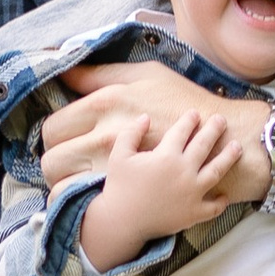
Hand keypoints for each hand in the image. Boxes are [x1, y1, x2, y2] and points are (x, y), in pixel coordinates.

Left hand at [42, 61, 272, 202]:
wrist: (223, 137)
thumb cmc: (183, 100)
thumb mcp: (144, 74)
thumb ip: (101, 74)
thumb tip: (65, 68)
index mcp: (105, 105)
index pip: (52, 128)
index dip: (51, 136)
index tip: (59, 139)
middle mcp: (106, 138)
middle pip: (51, 162)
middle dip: (51, 165)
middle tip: (63, 163)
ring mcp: (117, 170)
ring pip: (64, 189)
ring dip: (62, 188)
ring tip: (72, 183)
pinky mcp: (132, 193)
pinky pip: (90, 207)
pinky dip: (81, 207)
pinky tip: (89, 201)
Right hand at [79, 111, 246, 271]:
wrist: (122, 222)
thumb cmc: (119, 187)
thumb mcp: (119, 155)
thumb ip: (131, 133)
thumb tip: (145, 117)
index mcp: (166, 155)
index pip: (182, 131)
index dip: (189, 120)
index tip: (194, 114)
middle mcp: (184, 171)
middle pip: (204, 145)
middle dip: (214, 129)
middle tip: (221, 120)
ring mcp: (192, 193)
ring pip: (217, 171)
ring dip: (229, 157)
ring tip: (237, 147)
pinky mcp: (193, 213)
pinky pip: (213, 207)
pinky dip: (221, 202)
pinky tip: (225, 195)